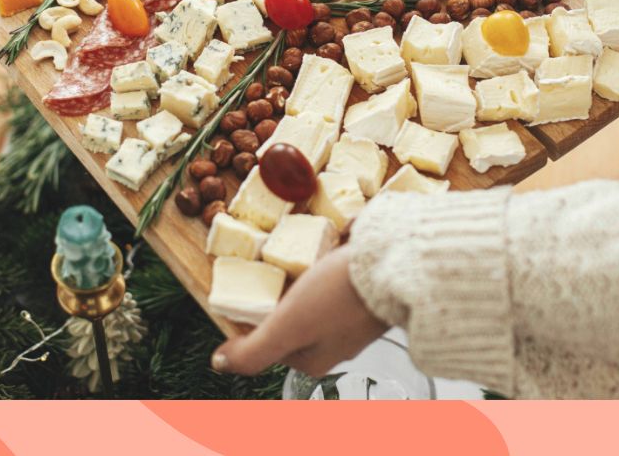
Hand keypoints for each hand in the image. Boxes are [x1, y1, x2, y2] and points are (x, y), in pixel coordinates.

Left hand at [211, 245, 388, 377]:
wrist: (399, 265)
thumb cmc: (342, 295)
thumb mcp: (288, 325)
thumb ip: (253, 350)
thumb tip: (219, 363)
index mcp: (312, 362)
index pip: (264, 338)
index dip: (252, 310)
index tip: (250, 282)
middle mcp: (333, 346)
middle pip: (288, 318)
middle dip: (279, 292)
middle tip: (278, 265)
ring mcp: (352, 323)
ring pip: (310, 300)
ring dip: (302, 278)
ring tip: (301, 256)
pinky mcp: (367, 298)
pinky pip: (333, 285)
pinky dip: (324, 270)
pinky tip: (326, 255)